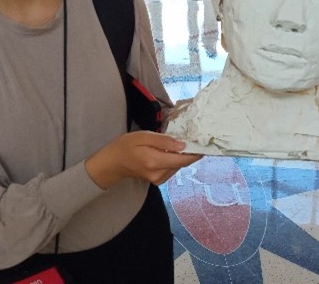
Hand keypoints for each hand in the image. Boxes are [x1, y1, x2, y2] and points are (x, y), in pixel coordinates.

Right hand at [85, 131, 201, 188]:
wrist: (114, 163)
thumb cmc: (126, 146)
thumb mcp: (143, 136)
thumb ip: (163, 141)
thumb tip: (183, 145)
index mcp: (155, 162)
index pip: (183, 160)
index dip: (196, 152)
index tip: (204, 143)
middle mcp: (159, 174)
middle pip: (182, 163)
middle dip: (188, 151)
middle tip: (191, 137)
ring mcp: (159, 180)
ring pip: (178, 166)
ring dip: (181, 155)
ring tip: (178, 142)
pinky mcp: (159, 180)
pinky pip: (172, 168)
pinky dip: (174, 159)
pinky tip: (169, 151)